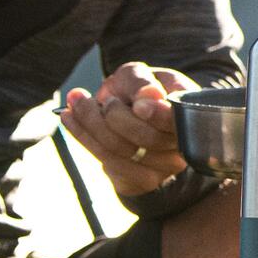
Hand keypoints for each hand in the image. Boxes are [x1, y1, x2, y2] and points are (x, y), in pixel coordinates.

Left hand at [58, 62, 197, 197]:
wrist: (130, 112)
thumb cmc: (137, 89)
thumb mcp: (138, 75)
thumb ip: (142, 83)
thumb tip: (150, 97)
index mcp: (187, 116)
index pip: (176, 122)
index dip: (158, 116)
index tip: (138, 105)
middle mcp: (181, 148)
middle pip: (146, 138)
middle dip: (111, 116)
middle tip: (92, 96)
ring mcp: (163, 170)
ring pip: (122, 152)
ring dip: (89, 125)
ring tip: (74, 102)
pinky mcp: (139, 182)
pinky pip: (109, 164)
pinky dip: (84, 138)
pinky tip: (70, 119)